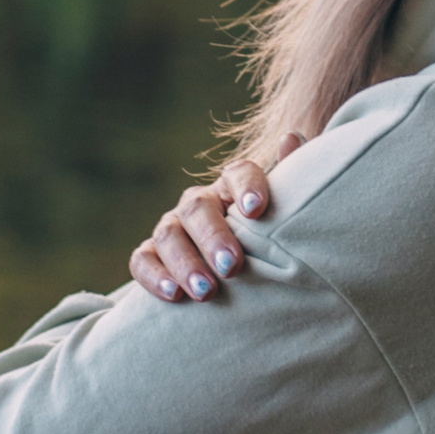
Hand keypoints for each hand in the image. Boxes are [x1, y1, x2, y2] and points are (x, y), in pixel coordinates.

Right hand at [130, 141, 300, 303]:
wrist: (240, 275)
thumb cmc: (269, 241)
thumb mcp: (287, 216)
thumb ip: (292, 182)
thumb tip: (290, 138)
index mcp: (233, 187)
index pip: (238, 173)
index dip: (247, 187)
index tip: (256, 209)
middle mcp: (199, 203)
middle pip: (198, 208)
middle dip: (213, 237)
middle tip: (232, 266)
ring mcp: (172, 228)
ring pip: (168, 235)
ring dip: (185, 263)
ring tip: (206, 290)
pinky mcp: (151, 255)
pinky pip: (142, 260)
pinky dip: (154, 275)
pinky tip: (173, 294)